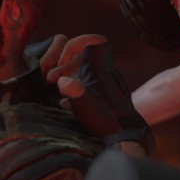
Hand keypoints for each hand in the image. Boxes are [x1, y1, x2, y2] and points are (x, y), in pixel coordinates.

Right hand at [38, 34, 151, 149]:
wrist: (127, 137)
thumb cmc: (105, 119)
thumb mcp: (85, 105)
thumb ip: (73, 90)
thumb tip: (61, 81)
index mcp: (102, 70)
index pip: (95, 41)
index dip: (77, 44)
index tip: (63, 60)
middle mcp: (108, 73)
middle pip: (88, 57)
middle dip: (68, 64)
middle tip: (53, 79)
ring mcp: (111, 85)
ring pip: (88, 72)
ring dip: (72, 78)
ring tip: (58, 91)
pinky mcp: (111, 97)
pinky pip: (92, 86)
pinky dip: (79, 91)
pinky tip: (67, 105)